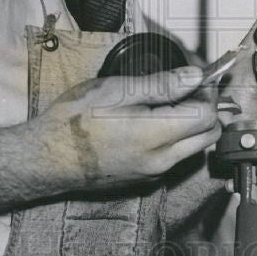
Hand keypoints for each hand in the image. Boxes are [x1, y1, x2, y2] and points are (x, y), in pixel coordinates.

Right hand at [35, 66, 219, 191]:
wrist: (47, 158)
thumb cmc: (74, 120)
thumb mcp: (117, 90)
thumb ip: (162, 85)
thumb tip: (194, 76)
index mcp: (156, 135)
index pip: (207, 115)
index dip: (206, 92)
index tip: (195, 78)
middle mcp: (161, 160)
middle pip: (209, 135)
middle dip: (207, 108)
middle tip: (188, 89)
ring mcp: (155, 173)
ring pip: (195, 148)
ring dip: (194, 125)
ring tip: (169, 103)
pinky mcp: (146, 179)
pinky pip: (176, 158)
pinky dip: (178, 139)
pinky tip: (155, 122)